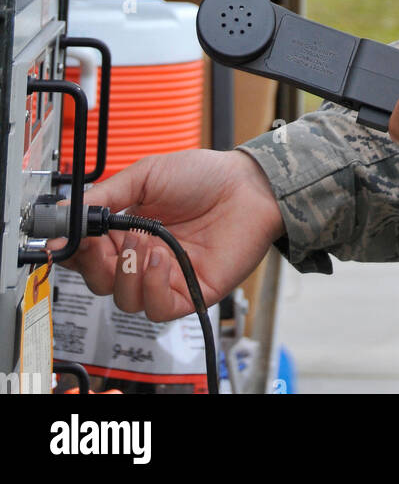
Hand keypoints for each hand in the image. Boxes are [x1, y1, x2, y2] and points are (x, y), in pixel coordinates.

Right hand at [55, 149, 284, 321]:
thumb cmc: (202, 176)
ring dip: (126, 272)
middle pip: (98, 282)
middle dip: (94, 264)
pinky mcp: (188, 293)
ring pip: (123, 300)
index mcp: (125, 229)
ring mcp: (164, 277)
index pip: (86, 254)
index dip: (73, 252)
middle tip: (102, 242)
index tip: (65, 241)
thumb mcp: (144, 176)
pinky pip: (156, 309)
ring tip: (143, 242)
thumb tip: (65, 216)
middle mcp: (142, 257)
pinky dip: (151, 286)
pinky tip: (160, 259)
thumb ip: (103, 197)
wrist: (247, 185)